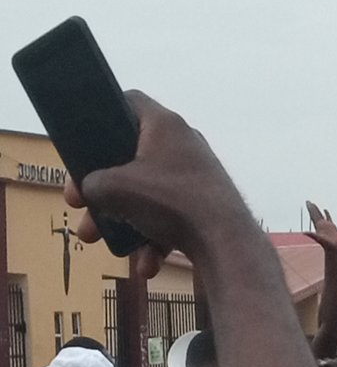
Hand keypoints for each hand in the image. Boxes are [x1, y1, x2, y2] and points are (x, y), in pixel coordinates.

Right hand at [65, 91, 246, 279]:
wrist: (227, 242)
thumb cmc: (172, 201)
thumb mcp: (116, 188)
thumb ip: (92, 182)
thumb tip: (90, 190)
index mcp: (164, 125)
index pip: (129, 102)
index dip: (102, 114)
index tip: (85, 137)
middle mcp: (183, 144)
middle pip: (131, 158)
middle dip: (102, 187)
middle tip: (80, 203)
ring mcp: (196, 176)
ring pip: (147, 193)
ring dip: (122, 219)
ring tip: (98, 240)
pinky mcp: (206, 205)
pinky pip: (171, 217)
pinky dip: (155, 239)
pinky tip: (146, 265)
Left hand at [306, 201, 336, 252]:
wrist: (333, 248)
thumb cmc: (327, 245)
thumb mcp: (319, 239)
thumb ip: (312, 235)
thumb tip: (304, 233)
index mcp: (318, 225)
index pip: (313, 215)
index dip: (310, 209)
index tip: (307, 203)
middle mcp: (320, 224)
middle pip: (315, 214)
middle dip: (311, 207)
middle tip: (307, 201)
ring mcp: (325, 225)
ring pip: (320, 215)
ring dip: (316, 209)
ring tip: (313, 204)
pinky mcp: (331, 226)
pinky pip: (328, 217)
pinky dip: (326, 213)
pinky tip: (325, 209)